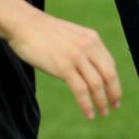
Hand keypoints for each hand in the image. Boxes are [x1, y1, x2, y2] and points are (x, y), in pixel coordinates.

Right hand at [7, 9, 121, 119]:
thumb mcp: (70, 36)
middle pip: (109, 75)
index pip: (111, 64)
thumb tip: (89, 67)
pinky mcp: (63, 67)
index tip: (114, 94)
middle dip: (114, 93)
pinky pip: (80, 91)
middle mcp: (88, 46)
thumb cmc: (43, 31)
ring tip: (102, 113)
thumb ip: (82, 48)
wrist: (24, 24)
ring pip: (96, 85)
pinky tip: (89, 114)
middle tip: (114, 106)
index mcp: (92, 38)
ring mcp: (76, 57)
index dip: (114, 81)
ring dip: (101, 102)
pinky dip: (87, 105)